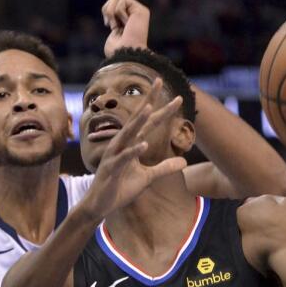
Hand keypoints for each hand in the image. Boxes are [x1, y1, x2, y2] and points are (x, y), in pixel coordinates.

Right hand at [82, 80, 187, 220]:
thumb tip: (184, 162)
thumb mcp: (148, 178)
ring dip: (138, 121)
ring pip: (128, 134)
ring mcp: (115, 155)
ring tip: (150, 108)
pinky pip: (124, 158)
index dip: (163, 109)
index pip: (149, 122)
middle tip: (159, 81)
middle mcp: (122, 144)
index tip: (178, 98)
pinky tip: (143, 144)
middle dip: (149, 101)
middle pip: (138, 119)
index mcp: (132, 143)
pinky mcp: (111, 169)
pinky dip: (133, 151)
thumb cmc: (121, 188)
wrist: (100, 205)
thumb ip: (164, 168)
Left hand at [102, 0, 149, 56]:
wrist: (124, 55)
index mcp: (128, 19)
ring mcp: (139, 11)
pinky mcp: (141, 10)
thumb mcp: (111, 25)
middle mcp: (135, 14)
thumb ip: (114, 9)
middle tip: (113, 25)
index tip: (109, 25)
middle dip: (108, 9)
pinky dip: (118, 12)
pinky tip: (125, 24)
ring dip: (112, 12)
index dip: (106, 11)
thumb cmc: (116, 49)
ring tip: (118, 25)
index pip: (113, 3)